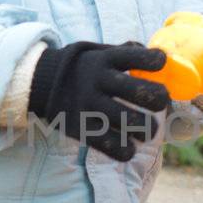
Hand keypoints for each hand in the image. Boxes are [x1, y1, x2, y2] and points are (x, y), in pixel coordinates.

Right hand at [28, 41, 170, 161]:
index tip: (160, 64)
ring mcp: (88, 105)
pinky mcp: (80, 128)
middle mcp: (97, 81)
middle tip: (160, 104)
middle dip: (159, 100)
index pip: (138, 57)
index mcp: (105, 59)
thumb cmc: (84, 67)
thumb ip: (127, 52)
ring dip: (147, 129)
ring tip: (147, 131)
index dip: (156, 61)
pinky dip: (125, 150)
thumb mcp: (100, 52)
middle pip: (140, 92)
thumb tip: (160, 56)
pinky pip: (110, 145)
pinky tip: (129, 147)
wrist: (42, 82)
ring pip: (129, 122)